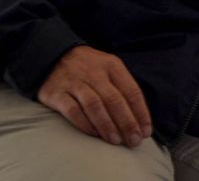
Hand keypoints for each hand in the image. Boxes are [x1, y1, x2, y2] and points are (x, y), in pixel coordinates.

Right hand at [36, 46, 152, 146]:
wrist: (53, 56)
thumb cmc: (88, 68)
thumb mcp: (109, 68)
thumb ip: (122, 88)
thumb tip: (139, 118)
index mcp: (112, 66)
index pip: (132, 91)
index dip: (141, 113)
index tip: (146, 131)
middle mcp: (94, 73)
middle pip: (115, 100)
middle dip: (127, 123)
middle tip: (133, 141)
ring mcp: (74, 83)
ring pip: (95, 106)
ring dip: (107, 125)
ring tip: (116, 141)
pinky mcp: (56, 94)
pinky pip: (73, 111)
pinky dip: (85, 124)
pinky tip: (94, 135)